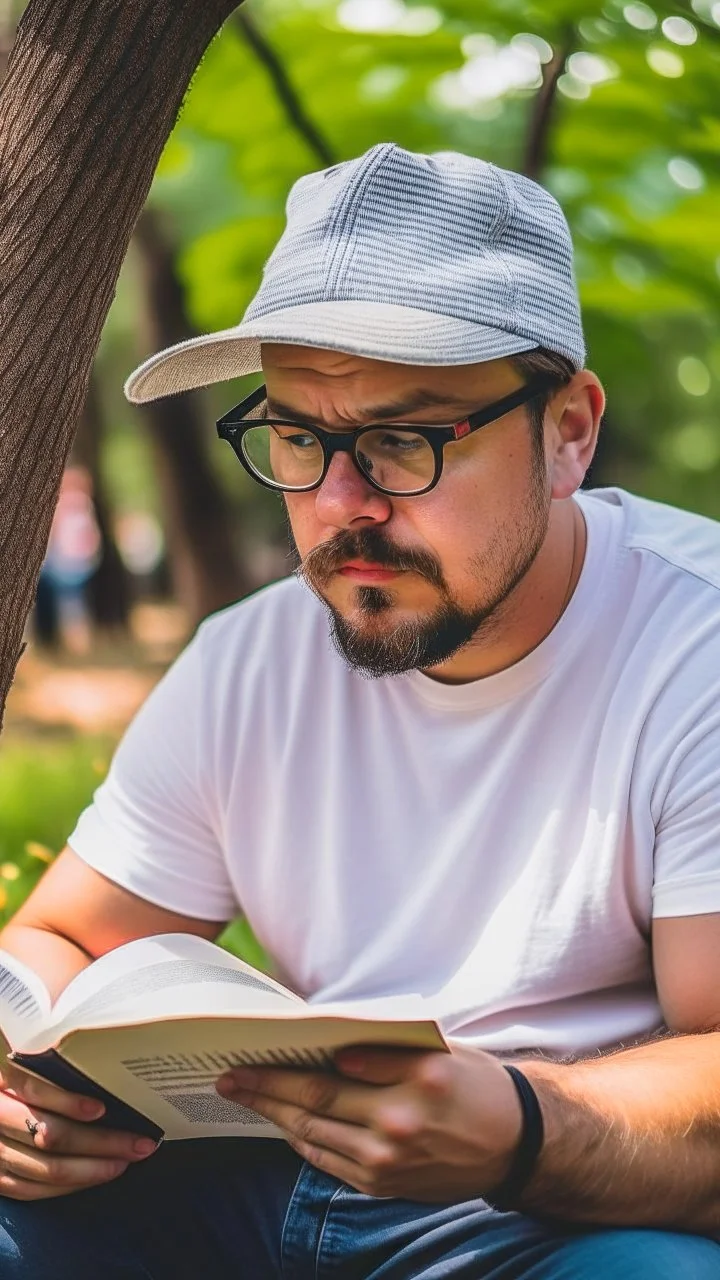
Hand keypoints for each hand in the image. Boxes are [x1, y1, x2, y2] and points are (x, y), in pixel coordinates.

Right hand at [0, 1058, 157, 1199]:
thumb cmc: (11, 1089)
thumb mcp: (20, 1070)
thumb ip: (46, 1070)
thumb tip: (98, 1072)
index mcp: (2, 1085)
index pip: (33, 1091)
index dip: (67, 1101)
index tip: (101, 1108)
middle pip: (51, 1136)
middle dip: (101, 1141)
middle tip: (138, 1142)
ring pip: (48, 1169)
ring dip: (93, 1168)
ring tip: (124, 1160)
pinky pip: (35, 1190)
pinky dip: (70, 1185)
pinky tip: (95, 1176)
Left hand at [216, 1042, 521, 1200]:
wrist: (515, 1144)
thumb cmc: (472, 1083)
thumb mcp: (438, 1050)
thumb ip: (385, 1050)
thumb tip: (328, 1050)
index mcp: (416, 1078)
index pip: (338, 1069)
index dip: (288, 1064)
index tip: (254, 1050)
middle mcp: (400, 1123)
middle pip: (315, 1103)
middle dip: (265, 1089)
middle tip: (228, 1077)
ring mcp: (389, 1160)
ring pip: (314, 1135)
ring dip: (273, 1116)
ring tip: (244, 1097)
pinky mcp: (384, 1185)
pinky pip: (329, 1161)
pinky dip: (301, 1141)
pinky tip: (283, 1124)